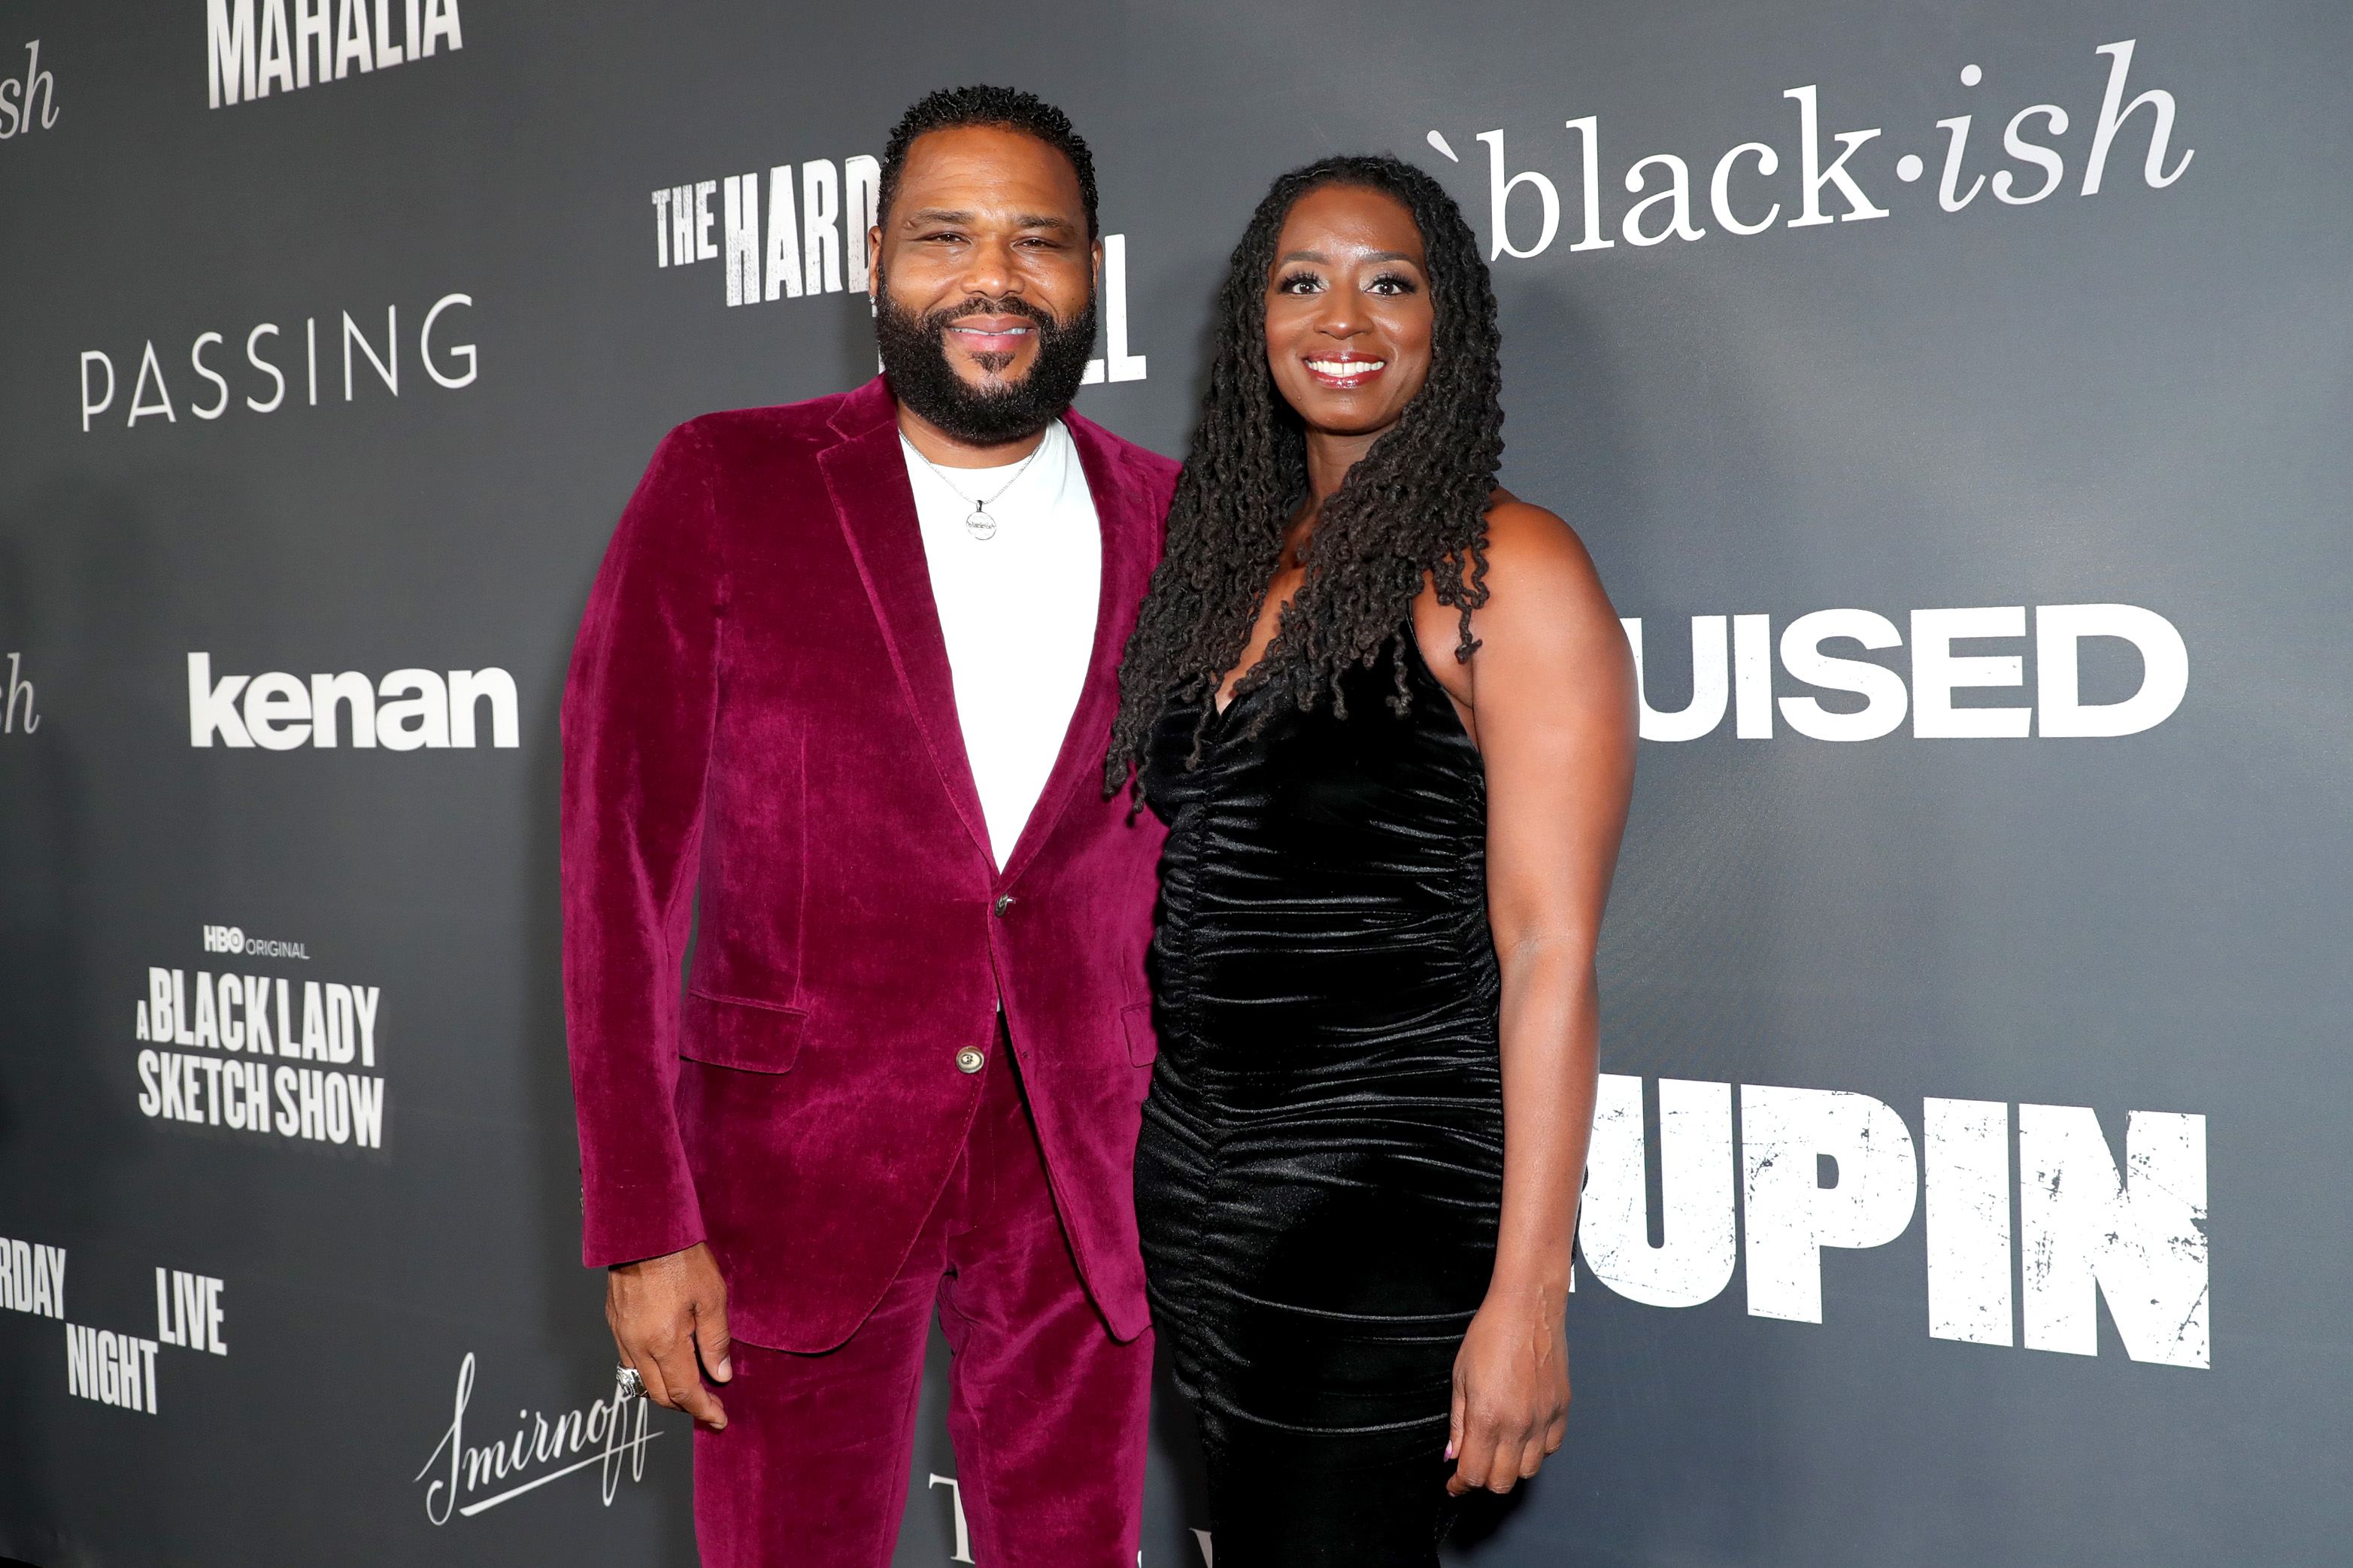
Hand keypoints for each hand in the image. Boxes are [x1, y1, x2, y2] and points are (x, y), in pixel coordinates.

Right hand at [607, 1241, 732, 1430]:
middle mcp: (638, 1345)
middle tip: (708, 1406)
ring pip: (640, 1381)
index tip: (719, 1419)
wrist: (644, 1229)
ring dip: (664, 1390)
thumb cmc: (681, 1258)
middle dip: (684, 1406)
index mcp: (664, 1342)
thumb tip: (721, 1375)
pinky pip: (629, 1361)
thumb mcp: (712, 1297)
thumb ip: (716, 1340)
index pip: (684, 1392)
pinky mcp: (614, 1322)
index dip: (703, 1410)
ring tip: (689, 1386)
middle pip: (658, 1394)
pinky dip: (649, 1371)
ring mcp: (622, 1335)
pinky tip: (666, 1361)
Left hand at [1446, 1287, 1568, 1495]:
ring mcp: (1544, 1420)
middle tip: (1473, 1465)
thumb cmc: (1492, 1333)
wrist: (1527, 1309)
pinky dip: (1535, 1450)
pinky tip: (1523, 1434)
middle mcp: (1518, 1425)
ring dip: (1510, 1467)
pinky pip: (1551, 1448)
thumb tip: (1453, 1453)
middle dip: (1483, 1479)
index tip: (1455, 1484)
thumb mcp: (1460, 1377)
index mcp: (1487, 1417)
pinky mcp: (1561, 1411)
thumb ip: (1458, 1421)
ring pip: (1529, 1471)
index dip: (1460, 1484)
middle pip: (1502, 1482)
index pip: (1474, 1474)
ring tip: (1499, 1448)